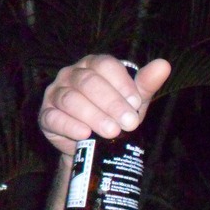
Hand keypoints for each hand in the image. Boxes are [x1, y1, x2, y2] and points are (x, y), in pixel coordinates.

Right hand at [38, 55, 171, 156]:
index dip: (122, 84)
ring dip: (94, 116)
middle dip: (112, 103)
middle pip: (89, 82)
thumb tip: (164, 65)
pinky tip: (84, 134)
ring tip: (112, 131)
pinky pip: (54, 118)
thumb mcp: (134, 100)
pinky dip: (70, 126)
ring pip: (71, 99)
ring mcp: (55, 93)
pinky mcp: (46, 115)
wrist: (94, 144)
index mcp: (94, 64)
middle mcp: (71, 74)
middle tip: (129, 123)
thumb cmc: (115, 114)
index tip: (136, 103)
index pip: (105, 65)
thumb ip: (146, 82)